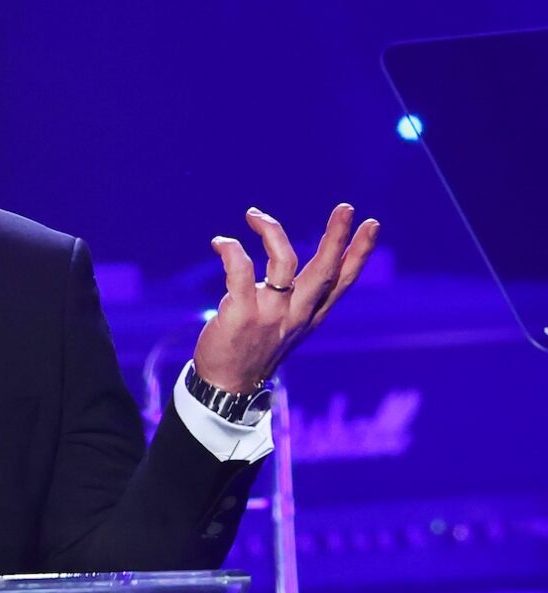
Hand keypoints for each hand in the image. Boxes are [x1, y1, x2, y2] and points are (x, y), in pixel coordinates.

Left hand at [193, 204, 379, 392]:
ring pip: (284, 263)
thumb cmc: (253, 350)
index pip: (342, 281)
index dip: (359, 253)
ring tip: (255, 214)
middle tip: (346, 207)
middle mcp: (296, 314)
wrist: (226, 386)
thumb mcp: (285, 327)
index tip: (371, 226)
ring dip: (273, 232)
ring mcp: (270, 314)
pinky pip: (241, 271)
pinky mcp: (242, 314)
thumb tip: (288, 267)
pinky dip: (232, 251)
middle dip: (337, 237)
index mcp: (310, 315)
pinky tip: (220, 242)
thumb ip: (294, 300)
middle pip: (324, 270)